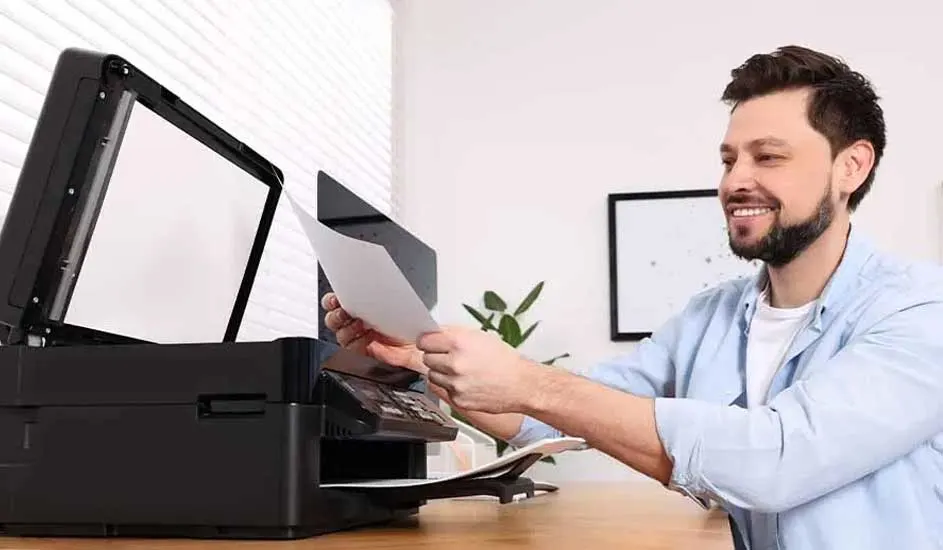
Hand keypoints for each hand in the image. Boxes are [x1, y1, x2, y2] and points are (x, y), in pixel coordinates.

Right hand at [321, 292, 421, 371]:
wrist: (423, 338)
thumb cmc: (412, 318)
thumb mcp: (396, 300)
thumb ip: (380, 294)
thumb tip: (373, 281)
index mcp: (362, 304)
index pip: (338, 301)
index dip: (332, 300)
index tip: (336, 298)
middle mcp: (357, 320)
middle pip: (333, 318)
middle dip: (335, 315)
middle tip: (344, 312)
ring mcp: (359, 337)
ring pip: (340, 334)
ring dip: (346, 329)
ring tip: (359, 325)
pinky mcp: (365, 351)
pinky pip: (351, 349)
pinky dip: (355, 343)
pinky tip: (366, 338)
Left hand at [417, 326, 539, 413]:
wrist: (521, 385)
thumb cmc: (505, 361)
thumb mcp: (480, 336)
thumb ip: (454, 333)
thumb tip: (435, 333)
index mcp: (460, 343)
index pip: (425, 340)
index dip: (428, 341)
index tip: (430, 343)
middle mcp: (455, 363)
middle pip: (426, 358)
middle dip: (435, 356)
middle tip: (450, 357)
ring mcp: (455, 383)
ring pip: (432, 375)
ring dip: (441, 372)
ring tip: (460, 371)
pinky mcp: (457, 399)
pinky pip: (444, 389)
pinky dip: (451, 386)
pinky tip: (466, 382)